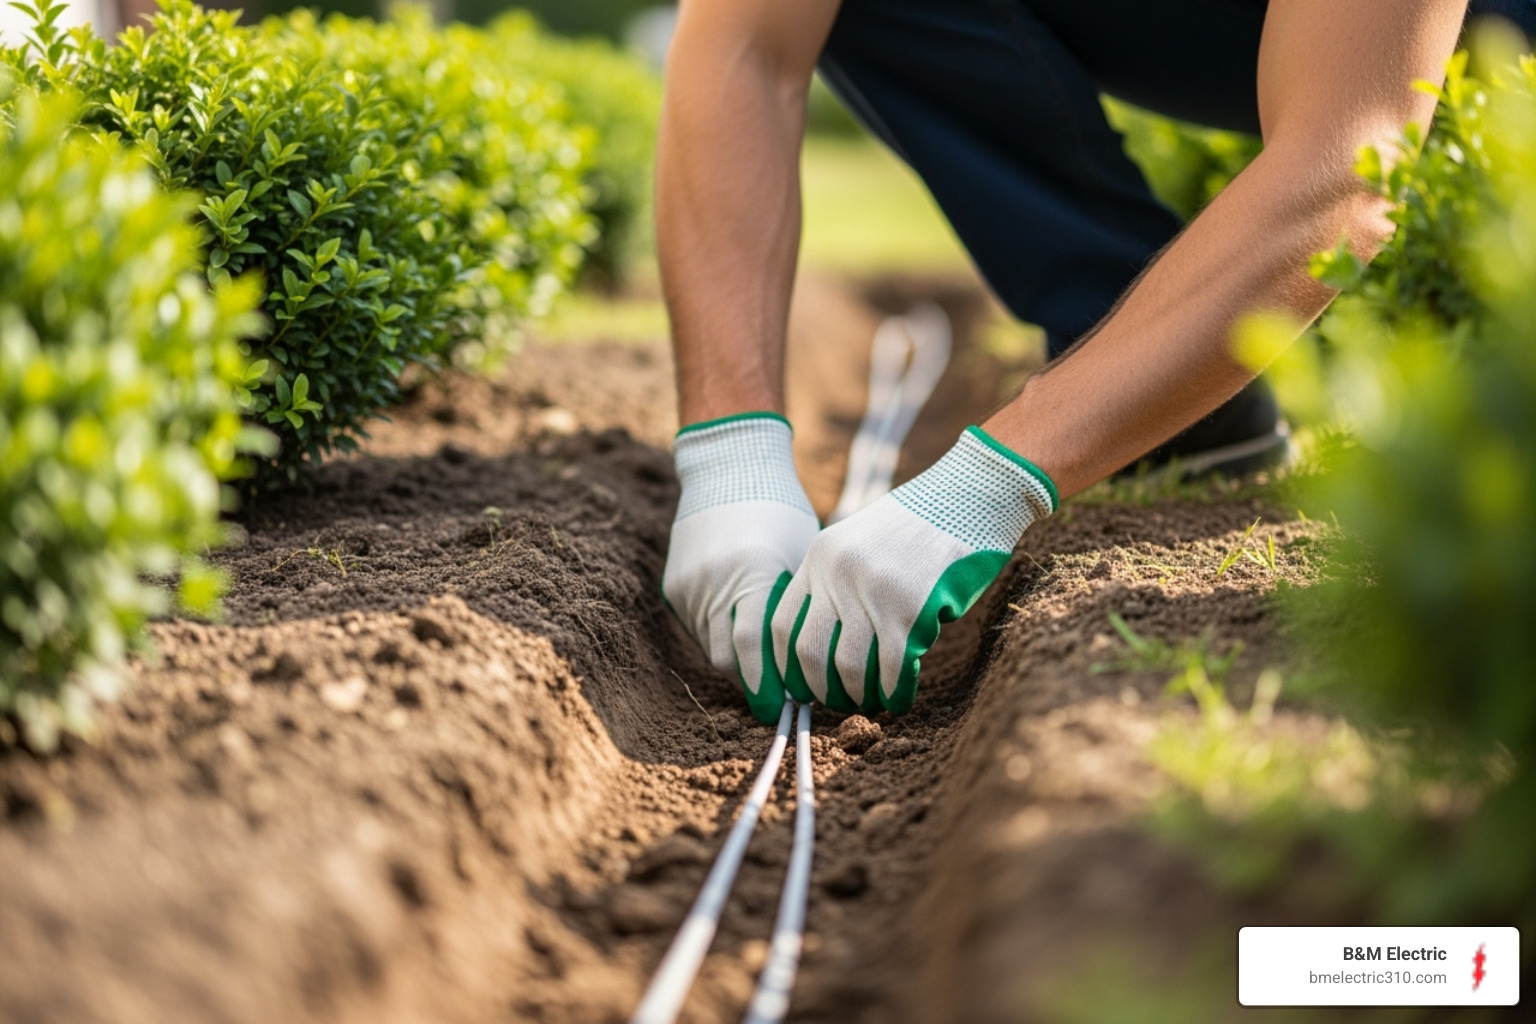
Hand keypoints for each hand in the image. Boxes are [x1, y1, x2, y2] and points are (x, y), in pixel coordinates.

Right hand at [663, 413, 819, 722]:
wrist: (729, 470)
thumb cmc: (781, 512)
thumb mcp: (800, 557)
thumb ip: (797, 609)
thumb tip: (809, 664)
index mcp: (750, 573)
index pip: (753, 649)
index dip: (767, 685)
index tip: (784, 708)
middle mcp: (712, 582)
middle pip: (727, 657)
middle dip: (752, 683)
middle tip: (778, 698)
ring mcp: (687, 585)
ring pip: (709, 646)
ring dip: (736, 662)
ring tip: (765, 668)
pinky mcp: (673, 586)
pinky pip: (696, 627)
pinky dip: (719, 637)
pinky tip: (741, 633)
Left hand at [770, 427, 1055, 713]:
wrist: (967, 496)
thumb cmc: (915, 526)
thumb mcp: (856, 541)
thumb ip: (834, 582)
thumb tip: (821, 647)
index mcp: (819, 558)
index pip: (781, 625)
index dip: (786, 666)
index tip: (801, 686)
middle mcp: (838, 574)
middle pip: (808, 652)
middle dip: (821, 689)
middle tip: (838, 702)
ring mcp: (873, 591)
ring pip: (848, 667)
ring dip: (858, 695)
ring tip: (870, 701)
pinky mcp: (911, 608)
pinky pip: (892, 668)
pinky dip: (894, 692)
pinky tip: (899, 697)